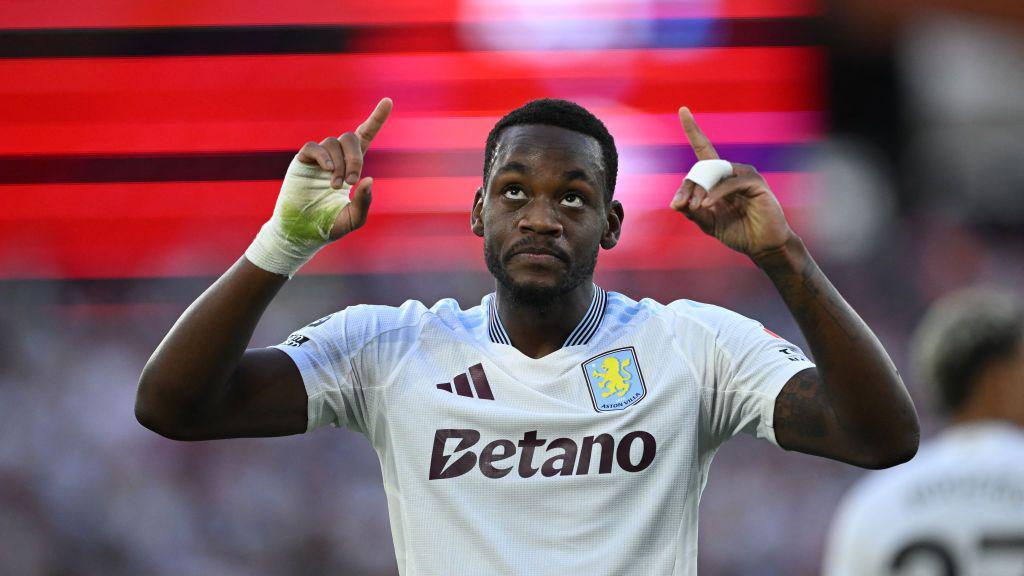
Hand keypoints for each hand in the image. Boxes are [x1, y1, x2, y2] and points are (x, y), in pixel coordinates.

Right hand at [295, 97, 392, 238]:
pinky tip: (328, 171)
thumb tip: (369, 179)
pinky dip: (323, 156)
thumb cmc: (329, 225)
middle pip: (349, 138)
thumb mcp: (353, 218)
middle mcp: (336, 158)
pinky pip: (313, 147)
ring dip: (339, 164)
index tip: (388, 101)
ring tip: (335, 186)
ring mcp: (318, 159)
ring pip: (333, 143)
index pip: (365, 136)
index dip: (376, 118)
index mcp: (351, 166)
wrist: (302, 234)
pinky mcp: (302, 161)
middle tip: (352, 181)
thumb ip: (364, 202)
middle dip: (355, 158)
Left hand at [670, 107, 795, 257]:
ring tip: (696, 207)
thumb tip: (675, 203)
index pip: (703, 148)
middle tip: (681, 206)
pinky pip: (730, 183)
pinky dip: (715, 193)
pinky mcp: (755, 183)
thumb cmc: (738, 231)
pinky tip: (706, 204)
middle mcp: (732, 171)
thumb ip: (693, 212)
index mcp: (719, 177)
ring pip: (714, 174)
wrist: (762, 245)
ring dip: (700, 190)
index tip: (683, 110)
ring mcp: (745, 175)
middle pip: (701, 168)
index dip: (693, 130)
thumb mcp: (708, 222)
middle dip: (688, 188)